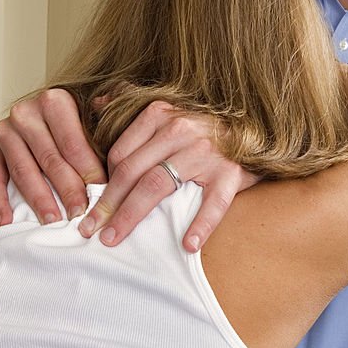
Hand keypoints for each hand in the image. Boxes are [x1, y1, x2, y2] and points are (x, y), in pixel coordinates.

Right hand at [0, 89, 105, 225]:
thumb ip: (110, 107)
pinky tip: (8, 220)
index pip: (72, 143)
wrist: (44, 111)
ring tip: (53, 220)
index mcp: (54, 101)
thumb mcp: (97, 104)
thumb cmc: (79, 114)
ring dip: (38, 199)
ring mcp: (5, 131)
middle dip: (67, 190)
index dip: (88, 171)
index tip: (100, 194)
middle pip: (50, 159)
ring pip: (23, 170)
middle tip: (80, 214)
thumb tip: (119, 111)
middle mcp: (26, 113)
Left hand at [79, 101, 259, 251]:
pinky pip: (213, 202)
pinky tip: (188, 244)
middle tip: (90, 230)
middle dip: (107, 205)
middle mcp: (181, 129)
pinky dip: (201, 224)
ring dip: (131, 216)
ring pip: (157, 186)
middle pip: (131, 171)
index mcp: (162, 114)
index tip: (92, 206)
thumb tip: (98, 104)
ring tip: (114, 238)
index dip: (102, 183)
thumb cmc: (206, 127)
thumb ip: (133, 103)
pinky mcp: (230, 172)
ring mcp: (206, 151)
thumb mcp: (171, 108)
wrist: (257, 131)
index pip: (120, 153)